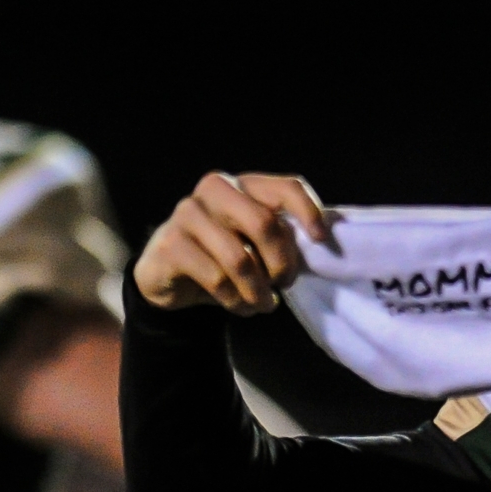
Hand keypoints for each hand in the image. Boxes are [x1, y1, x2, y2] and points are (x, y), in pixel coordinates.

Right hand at [132, 172, 330, 313]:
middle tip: (285, 284)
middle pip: (264, 223)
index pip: (286, 187)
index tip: (320, 240)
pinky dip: (235, 301)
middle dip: (282, 263)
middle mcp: (214, 189)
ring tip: (263, 304)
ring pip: (239, 259)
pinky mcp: (171, 244)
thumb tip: (319, 242)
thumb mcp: (255, 242)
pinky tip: (239, 307)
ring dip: (258, 292)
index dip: (308, 212)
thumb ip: (281, 235)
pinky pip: (216, 279)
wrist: (170, 275)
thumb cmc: (223, 256)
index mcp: (243, 184)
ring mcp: (188, 214)